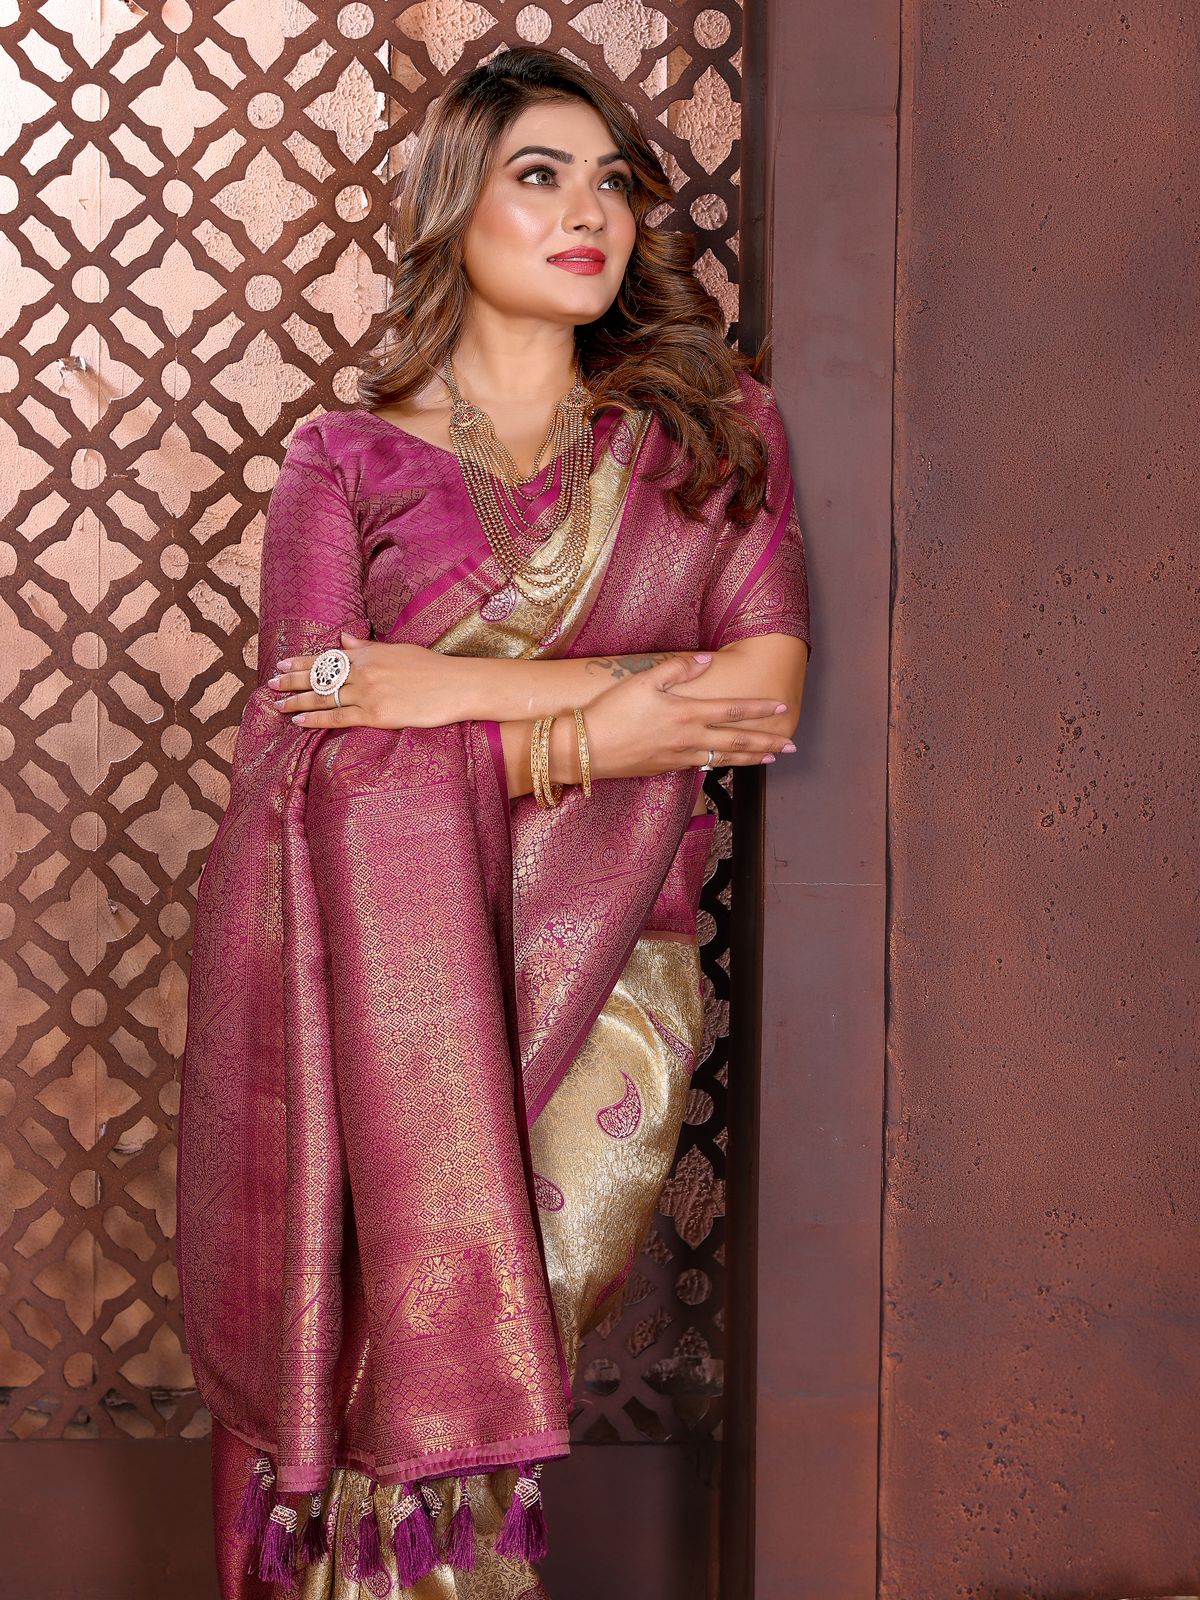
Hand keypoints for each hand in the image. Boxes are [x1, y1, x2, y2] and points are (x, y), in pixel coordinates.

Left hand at [265, 632, 464, 728]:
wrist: (455, 685)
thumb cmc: (431, 667)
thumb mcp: (397, 650)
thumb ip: (367, 647)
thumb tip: (344, 639)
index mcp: (367, 653)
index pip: (326, 658)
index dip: (301, 663)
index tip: (282, 666)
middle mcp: (362, 671)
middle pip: (319, 677)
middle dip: (291, 681)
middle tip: (270, 685)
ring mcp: (368, 693)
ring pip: (323, 697)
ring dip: (297, 702)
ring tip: (278, 705)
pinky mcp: (376, 714)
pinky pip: (338, 718)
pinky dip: (316, 720)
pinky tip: (299, 722)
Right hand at [582, 652, 796, 777]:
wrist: (587, 748)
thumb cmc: (613, 711)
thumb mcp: (644, 680)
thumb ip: (677, 668)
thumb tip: (706, 660)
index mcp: (687, 713)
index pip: (733, 710)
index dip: (760, 709)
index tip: (781, 708)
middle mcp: (690, 738)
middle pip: (737, 742)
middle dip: (767, 742)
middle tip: (791, 745)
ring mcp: (680, 757)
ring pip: (725, 759)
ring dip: (752, 758)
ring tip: (772, 757)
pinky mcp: (668, 768)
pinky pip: (704, 766)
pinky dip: (724, 765)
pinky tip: (730, 764)